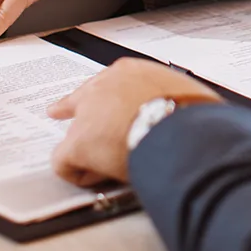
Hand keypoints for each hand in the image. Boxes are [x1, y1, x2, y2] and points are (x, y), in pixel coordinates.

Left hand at [48, 58, 220, 184]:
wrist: (181, 130)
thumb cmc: (193, 114)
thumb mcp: (186, 93)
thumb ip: (174, 98)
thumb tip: (191, 112)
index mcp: (130, 72)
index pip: (108, 81)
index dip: (102, 95)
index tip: (96, 99)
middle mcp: (103, 87)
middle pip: (82, 100)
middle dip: (76, 111)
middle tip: (56, 111)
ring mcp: (88, 114)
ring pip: (76, 132)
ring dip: (88, 149)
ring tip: (101, 167)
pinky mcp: (79, 143)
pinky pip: (64, 161)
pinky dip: (75, 172)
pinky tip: (88, 178)